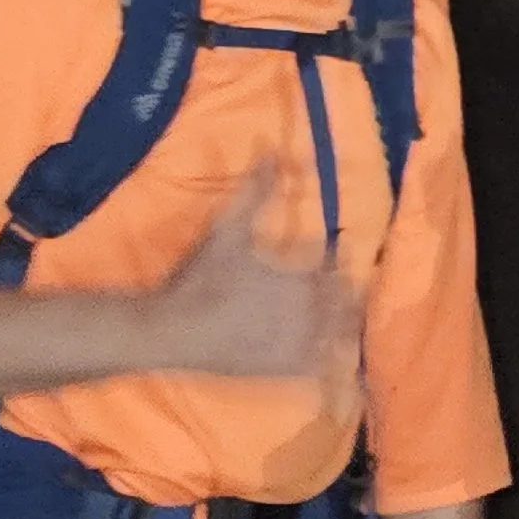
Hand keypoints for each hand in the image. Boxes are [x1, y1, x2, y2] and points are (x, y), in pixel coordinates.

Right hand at [147, 163, 361, 385]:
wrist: (173, 330)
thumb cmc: (201, 278)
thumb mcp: (227, 228)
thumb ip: (255, 190)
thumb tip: (271, 147)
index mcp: (299, 276)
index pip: (336, 261)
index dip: (339, 252)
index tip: (340, 245)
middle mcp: (307, 312)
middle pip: (345, 299)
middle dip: (346, 288)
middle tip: (344, 282)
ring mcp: (298, 344)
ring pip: (340, 334)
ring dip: (344, 323)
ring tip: (343, 317)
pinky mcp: (284, 371)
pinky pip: (321, 367)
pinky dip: (331, 360)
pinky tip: (332, 356)